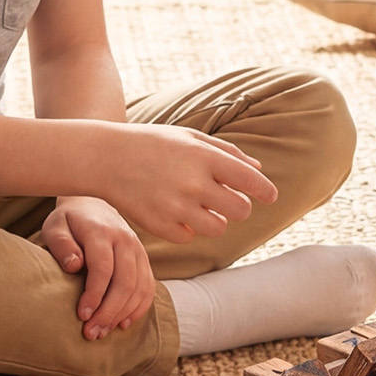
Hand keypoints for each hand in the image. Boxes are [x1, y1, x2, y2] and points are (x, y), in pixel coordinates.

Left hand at [41, 195, 155, 339]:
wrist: (94, 204)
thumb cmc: (70, 221)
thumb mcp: (56, 227)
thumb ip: (61, 245)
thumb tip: (74, 265)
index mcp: (102, 232)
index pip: (103, 268)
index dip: (94, 295)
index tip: (82, 315)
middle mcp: (125, 241)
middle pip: (125, 282)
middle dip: (109, 311)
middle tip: (92, 333)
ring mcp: (138, 250)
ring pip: (140, 288)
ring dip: (122, 314)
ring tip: (103, 331)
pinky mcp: (144, 260)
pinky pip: (148, 288)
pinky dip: (138, 308)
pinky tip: (122, 323)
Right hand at [93, 123, 277, 242]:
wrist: (105, 157)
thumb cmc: (153, 144)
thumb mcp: (189, 138)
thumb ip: (227, 153)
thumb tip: (258, 171)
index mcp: (204, 157)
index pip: (250, 181)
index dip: (265, 191)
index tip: (269, 196)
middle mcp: (193, 183)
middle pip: (240, 210)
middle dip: (239, 206)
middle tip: (228, 200)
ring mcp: (175, 207)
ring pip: (218, 228)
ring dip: (216, 219)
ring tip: (202, 207)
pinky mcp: (158, 226)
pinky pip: (189, 237)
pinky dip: (187, 228)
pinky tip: (176, 212)